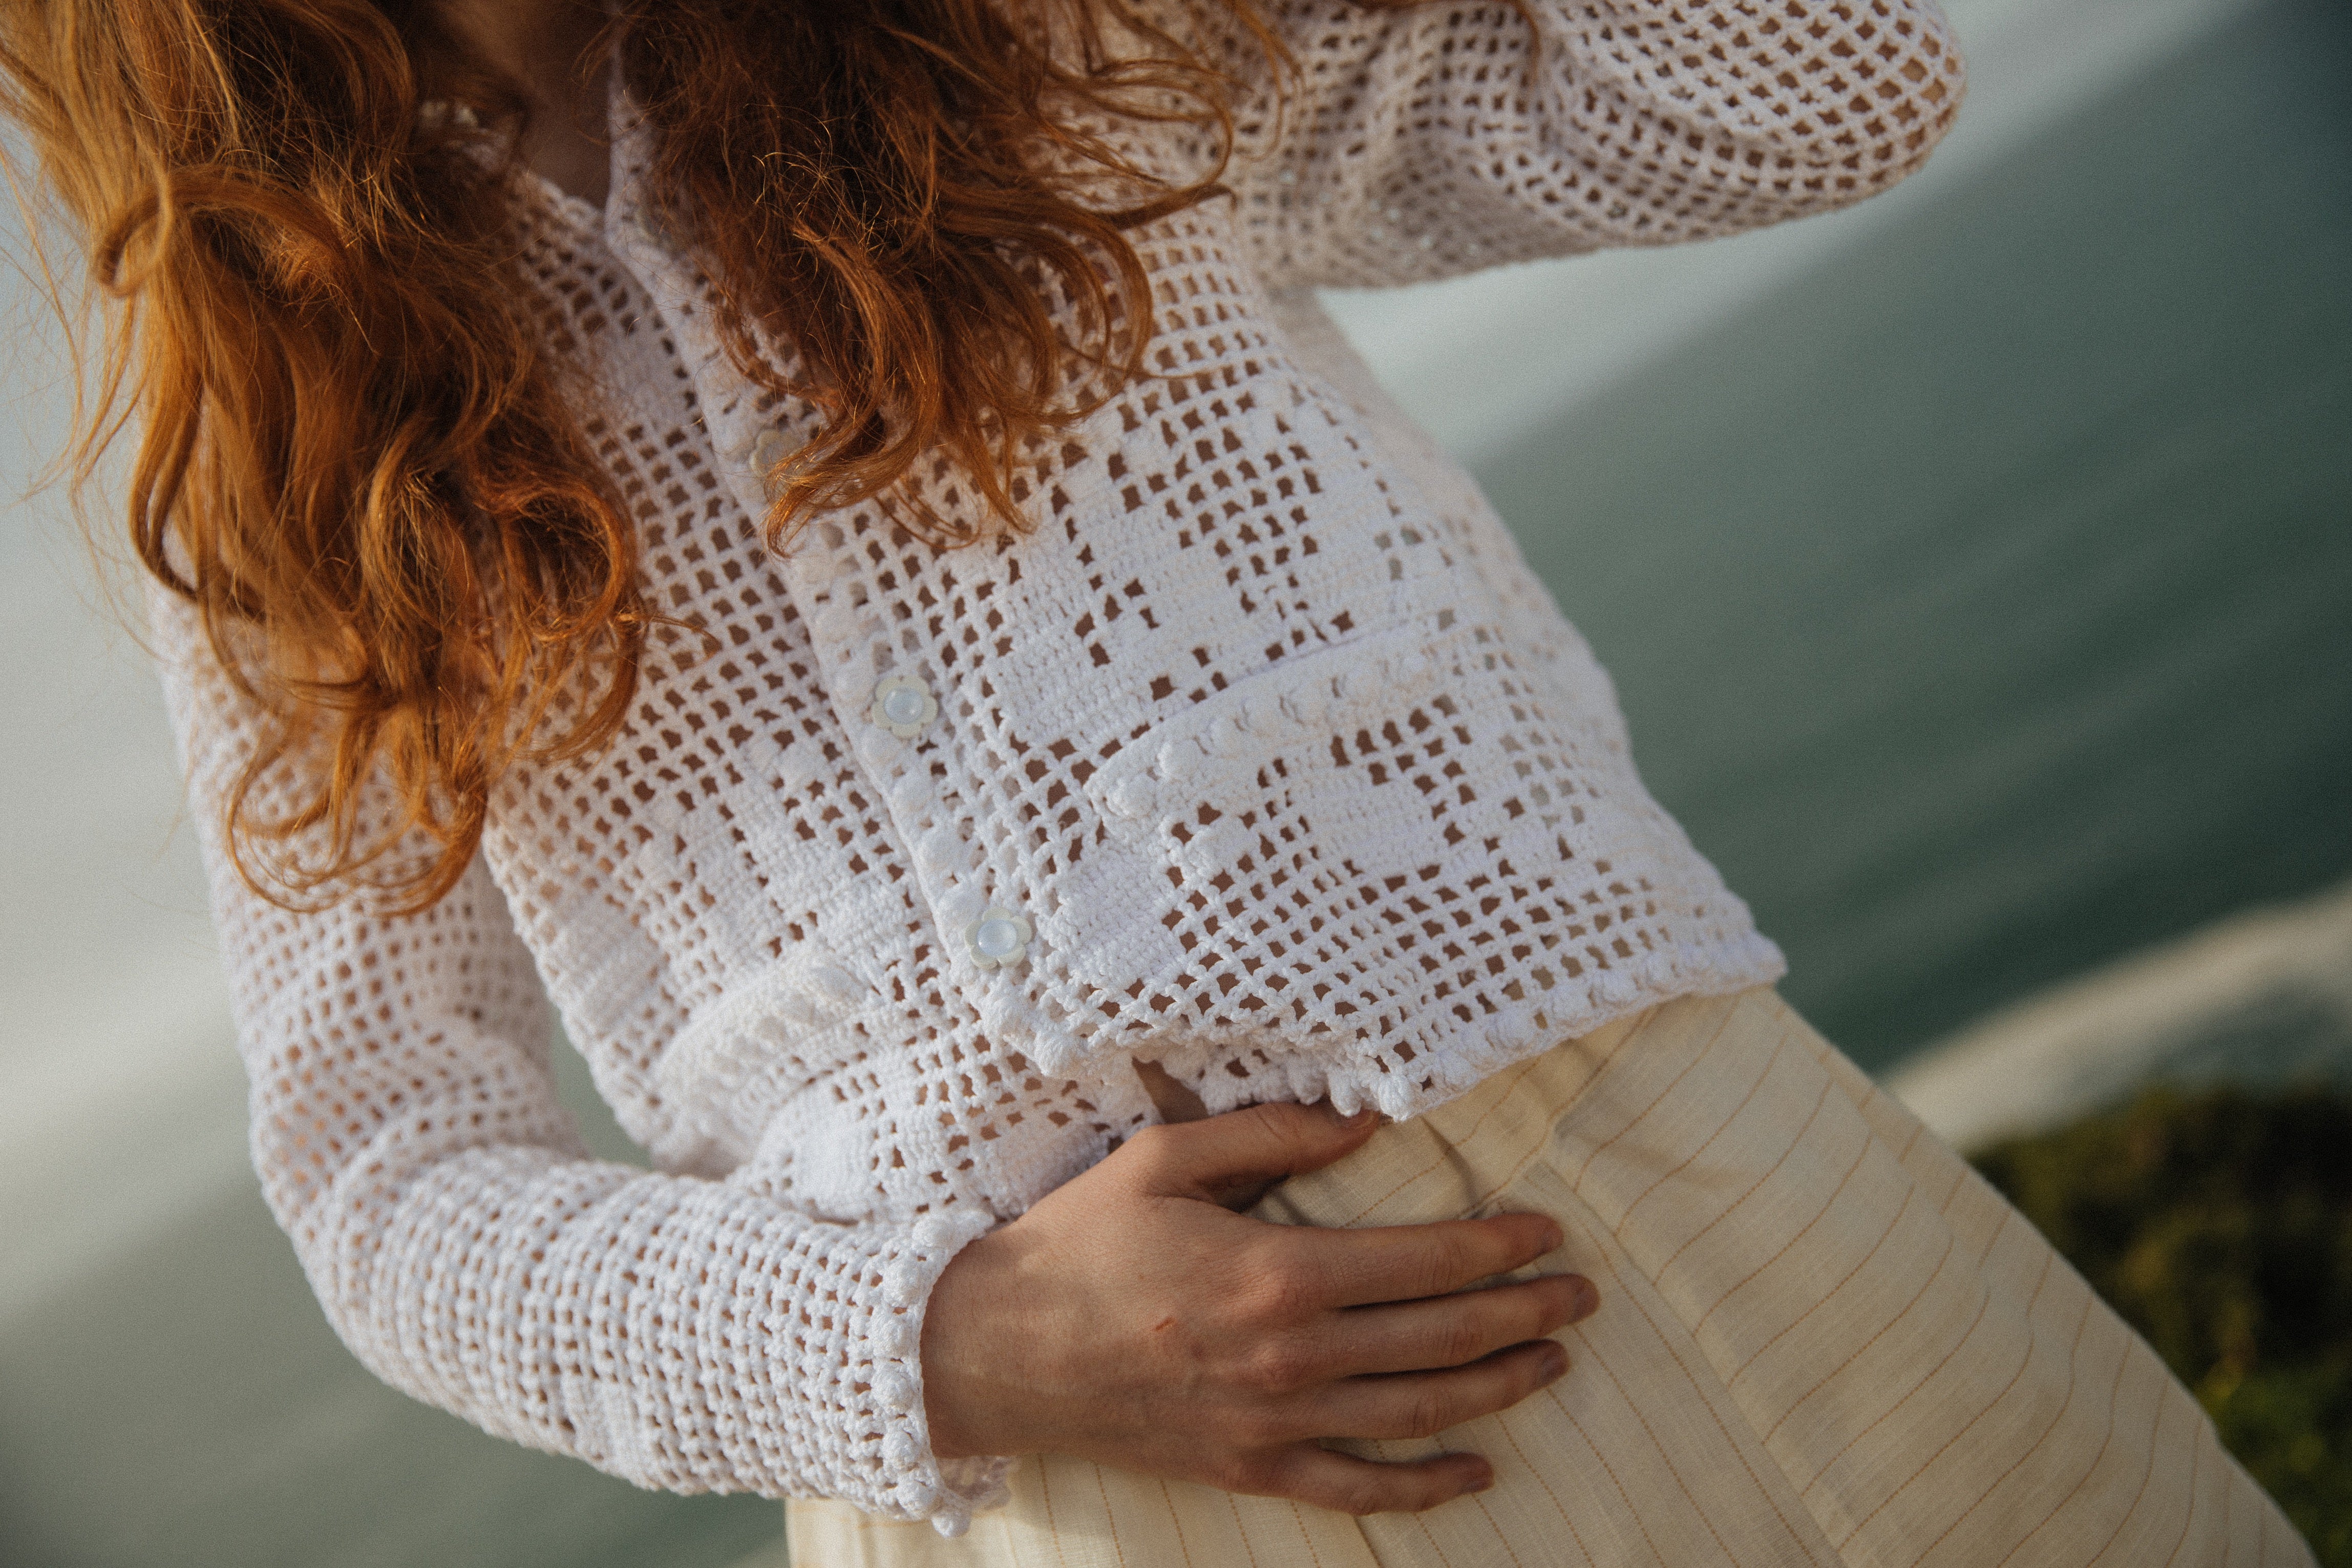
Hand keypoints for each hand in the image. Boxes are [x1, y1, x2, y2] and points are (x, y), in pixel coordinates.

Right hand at [920, 1100, 1597, 1514]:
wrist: (997, 1349)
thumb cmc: (1079, 1243)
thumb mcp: (1165, 1159)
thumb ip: (1272, 1132)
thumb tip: (1367, 1119)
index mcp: (1279, 1272)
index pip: (1427, 1261)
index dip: (1500, 1247)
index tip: (1548, 1232)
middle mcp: (1292, 1355)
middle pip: (1443, 1338)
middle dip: (1526, 1315)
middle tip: (1582, 1296)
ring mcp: (1275, 1422)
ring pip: (1420, 1412)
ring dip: (1500, 1388)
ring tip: (1553, 1362)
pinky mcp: (1251, 1468)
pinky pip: (1359, 1488)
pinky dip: (1427, 1487)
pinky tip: (1478, 1471)